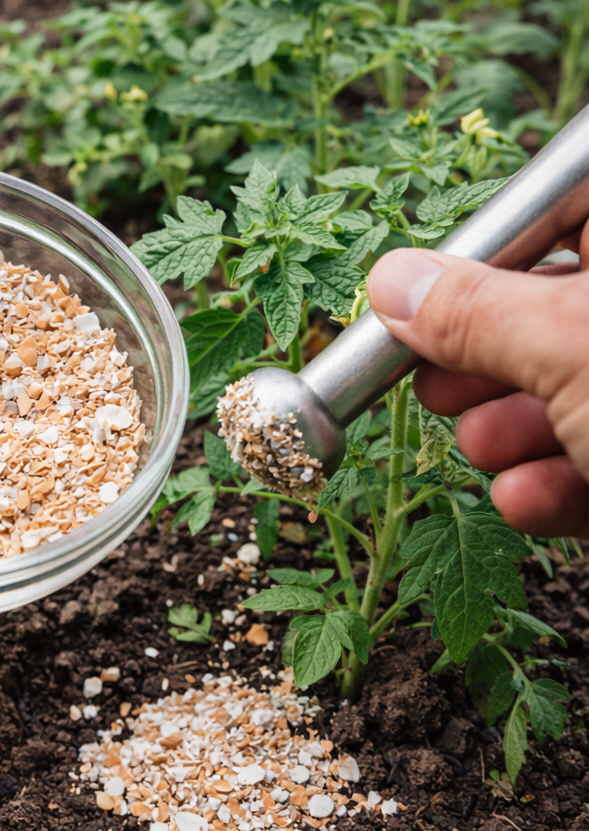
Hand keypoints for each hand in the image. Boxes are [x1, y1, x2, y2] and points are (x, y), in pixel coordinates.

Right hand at [366, 228, 588, 538]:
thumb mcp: (571, 345)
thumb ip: (474, 312)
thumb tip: (391, 282)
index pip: (556, 202)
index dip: (487, 243)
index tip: (421, 286)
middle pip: (537, 309)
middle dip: (477, 359)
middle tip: (437, 379)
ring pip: (546, 393)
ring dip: (501, 432)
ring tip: (490, 446)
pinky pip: (574, 460)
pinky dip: (543, 484)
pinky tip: (530, 497)